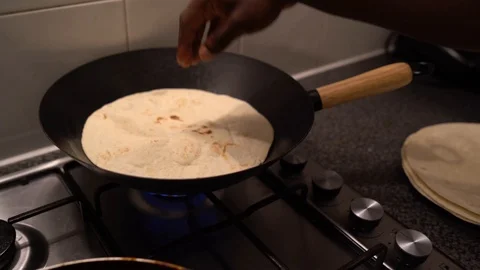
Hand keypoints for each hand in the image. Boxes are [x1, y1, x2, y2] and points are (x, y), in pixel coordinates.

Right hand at [177, 0, 295, 66]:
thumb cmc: (261, 2)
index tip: (183, 61)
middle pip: (193, 22)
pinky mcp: (228, 5)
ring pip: (203, 22)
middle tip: (188, 63)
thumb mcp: (239, 23)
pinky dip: (210, 34)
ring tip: (197, 58)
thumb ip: (219, 40)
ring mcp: (219, 1)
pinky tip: (210, 46)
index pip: (188, 22)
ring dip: (199, 39)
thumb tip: (204, 55)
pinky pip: (213, 21)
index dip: (184, 43)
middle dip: (190, 43)